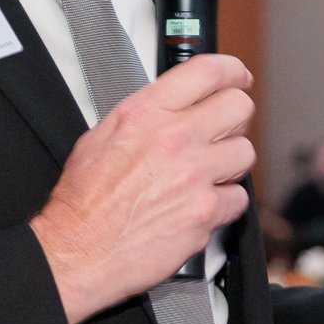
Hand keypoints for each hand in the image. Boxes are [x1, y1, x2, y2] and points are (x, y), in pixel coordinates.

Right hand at [31, 55, 255, 323]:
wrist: (78, 252)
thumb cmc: (83, 202)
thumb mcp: (100, 137)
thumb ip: (145, 115)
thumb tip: (172, 105)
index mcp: (146, 113)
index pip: (208, 71)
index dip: (232, 72)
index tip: (238, 80)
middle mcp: (174, 138)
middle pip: (239, 108)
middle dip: (235, 121)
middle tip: (224, 133)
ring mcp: (194, 175)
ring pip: (245, 154)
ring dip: (230, 166)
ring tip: (206, 176)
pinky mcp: (206, 211)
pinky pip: (239, 198)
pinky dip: (224, 205)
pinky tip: (200, 206)